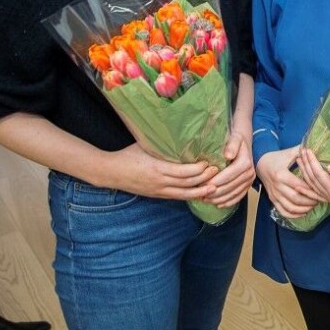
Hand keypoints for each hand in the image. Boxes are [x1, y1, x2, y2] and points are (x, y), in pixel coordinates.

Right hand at [105, 143, 219, 199]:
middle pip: (187, 183)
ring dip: (200, 191)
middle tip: (217, 171)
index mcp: (157, 168)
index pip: (183, 172)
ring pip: (184, 194)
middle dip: (204, 179)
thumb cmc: (129, 154)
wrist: (111, 172)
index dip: (199, 169)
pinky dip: (190, 196)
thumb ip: (163, 143)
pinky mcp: (157, 195)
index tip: (209, 162)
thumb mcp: (146, 145)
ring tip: (214, 187)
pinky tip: (200, 194)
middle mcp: (160, 182)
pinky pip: (177, 197)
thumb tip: (181, 131)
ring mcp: (158, 190)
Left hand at [202, 128, 254, 207]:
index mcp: (245, 163)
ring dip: (219, 199)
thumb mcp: (234, 138)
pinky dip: (228, 202)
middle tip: (200, 194)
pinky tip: (218, 204)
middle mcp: (249, 173)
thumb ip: (232, 145)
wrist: (244, 143)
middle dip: (214, 192)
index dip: (214, 181)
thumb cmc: (236, 140)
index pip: (228, 176)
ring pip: (233, 194)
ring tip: (205, 200)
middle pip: (230, 187)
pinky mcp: (248, 185)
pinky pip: (238, 196)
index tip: (201, 184)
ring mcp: (250, 181)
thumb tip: (228, 155)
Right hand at [256, 146, 320, 217]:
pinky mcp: (272, 200)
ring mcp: (274, 195)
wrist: (261, 164)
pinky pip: (283, 211)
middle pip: (296, 199)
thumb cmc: (278, 157)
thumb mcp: (289, 152)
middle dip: (310, 201)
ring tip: (314, 205)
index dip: (311, 189)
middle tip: (320, 199)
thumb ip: (302, 150)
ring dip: (304, 209)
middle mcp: (277, 187)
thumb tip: (316, 146)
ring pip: (290, 207)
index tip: (321, 189)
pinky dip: (294, 215)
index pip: (299, 186)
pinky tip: (303, 212)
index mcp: (281, 175)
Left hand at [297, 149, 329, 203]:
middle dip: (306, 164)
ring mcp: (327, 199)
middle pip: (312, 179)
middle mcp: (329, 197)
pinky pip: (313, 193)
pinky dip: (304, 187)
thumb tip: (329, 167)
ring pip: (311, 185)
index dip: (312, 162)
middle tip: (301, 150)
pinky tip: (297, 183)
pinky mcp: (328, 198)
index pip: (319, 175)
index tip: (308, 150)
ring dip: (303, 172)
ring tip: (299, 158)